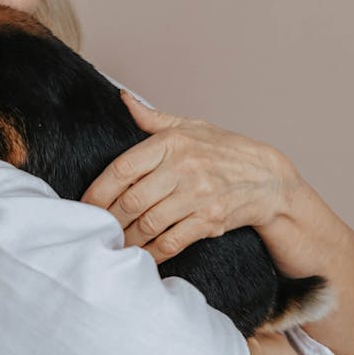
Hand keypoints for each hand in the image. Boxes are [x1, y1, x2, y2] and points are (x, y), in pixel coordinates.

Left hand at [80, 90, 287, 264]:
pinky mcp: (209, 220)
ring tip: (114, 244)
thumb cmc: (225, 151)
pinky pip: (172, 242)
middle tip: (95, 229)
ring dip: (126, 238)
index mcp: (172, 142)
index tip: (85, 204)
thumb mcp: (191, 127)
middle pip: (131, 200)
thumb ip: (152, 118)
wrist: (268, 179)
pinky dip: (152, 252)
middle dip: (109, 219)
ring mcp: (197, 196)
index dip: (98, 190)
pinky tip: (141, 255)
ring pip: (148, 224)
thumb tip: (124, 99)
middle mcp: (183, 167)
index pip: (123, 168)